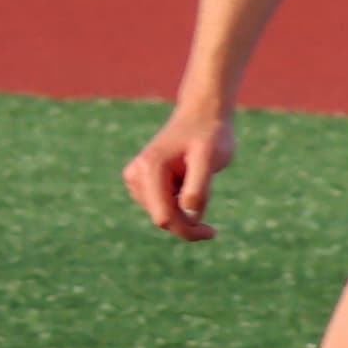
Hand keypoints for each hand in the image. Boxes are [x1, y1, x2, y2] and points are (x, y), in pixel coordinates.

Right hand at [123, 102, 235, 240]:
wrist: (202, 114)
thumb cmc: (209, 134)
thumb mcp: (209, 158)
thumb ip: (199, 185)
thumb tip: (190, 215)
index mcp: (149, 169)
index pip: (164, 216)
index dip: (187, 230)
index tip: (212, 233)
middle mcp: (136, 175)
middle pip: (162, 218)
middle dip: (187, 223)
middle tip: (211, 226)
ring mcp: (136, 179)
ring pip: (162, 214)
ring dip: (184, 212)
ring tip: (199, 183)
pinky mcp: (142, 183)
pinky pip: (163, 206)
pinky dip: (180, 205)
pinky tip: (189, 182)